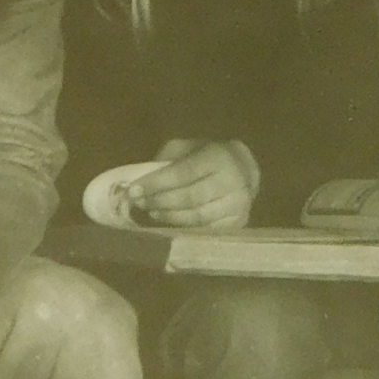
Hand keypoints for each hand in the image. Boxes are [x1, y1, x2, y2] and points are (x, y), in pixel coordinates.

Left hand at [122, 139, 259, 229]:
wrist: (245, 170)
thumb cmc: (208, 157)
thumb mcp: (188, 148)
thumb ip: (166, 161)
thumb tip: (139, 180)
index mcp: (219, 156)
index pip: (183, 173)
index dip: (156, 183)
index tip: (133, 190)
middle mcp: (233, 181)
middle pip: (189, 197)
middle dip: (159, 201)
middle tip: (139, 203)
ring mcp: (238, 205)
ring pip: (196, 217)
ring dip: (168, 216)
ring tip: (152, 212)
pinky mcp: (239, 223)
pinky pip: (205, 230)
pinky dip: (183, 228)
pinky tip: (169, 222)